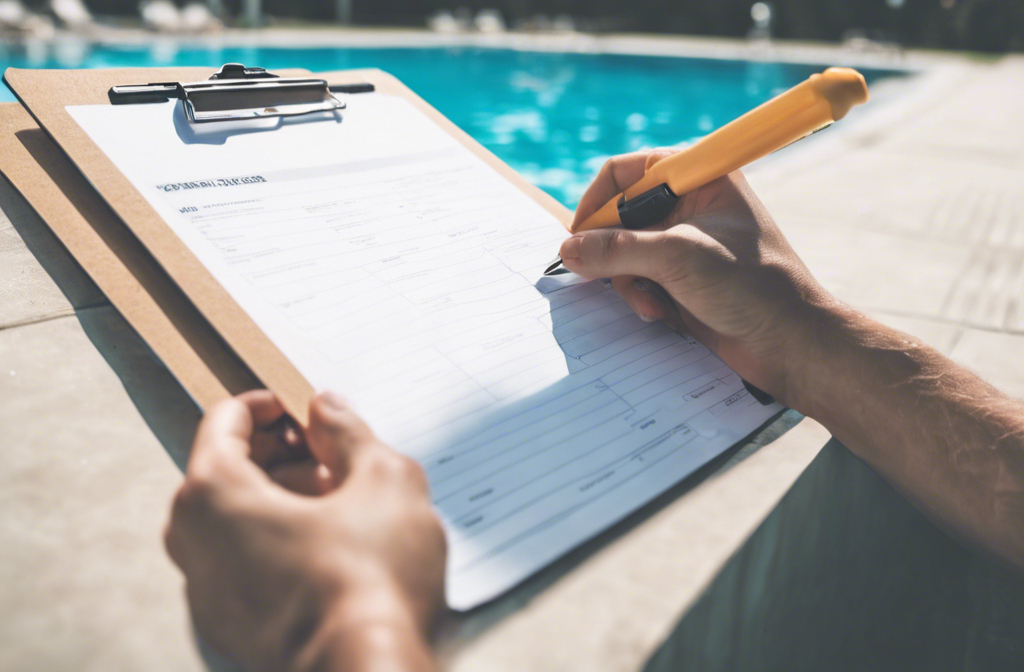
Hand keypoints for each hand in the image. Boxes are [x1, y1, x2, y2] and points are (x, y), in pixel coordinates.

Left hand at [165, 391, 444, 671]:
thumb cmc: (374, 580)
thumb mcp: (384, 479)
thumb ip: (349, 431)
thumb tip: (326, 408)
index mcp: (215, 495)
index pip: (224, 422)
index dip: (268, 406)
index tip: (302, 410)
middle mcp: (194, 542)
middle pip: (224, 470)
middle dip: (278, 453)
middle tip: (330, 455)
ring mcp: (206, 592)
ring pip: (233, 519)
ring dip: (280, 497)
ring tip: (339, 502)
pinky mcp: (228, 627)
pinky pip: (240, 563)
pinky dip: (274, 541)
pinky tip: (330, 548)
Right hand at [561, 149, 837, 405]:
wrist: (790, 343)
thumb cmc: (752, 286)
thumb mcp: (677, 258)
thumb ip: (616, 251)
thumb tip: (568, 250)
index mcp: (700, 178)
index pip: (628, 172)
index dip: (598, 202)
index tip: (577, 236)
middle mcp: (691, 205)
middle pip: (620, 216)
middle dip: (614, 252)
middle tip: (608, 277)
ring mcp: (686, 244)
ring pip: (625, 253)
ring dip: (628, 281)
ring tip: (650, 302)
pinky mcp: (684, 279)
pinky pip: (639, 280)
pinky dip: (641, 296)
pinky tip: (661, 313)